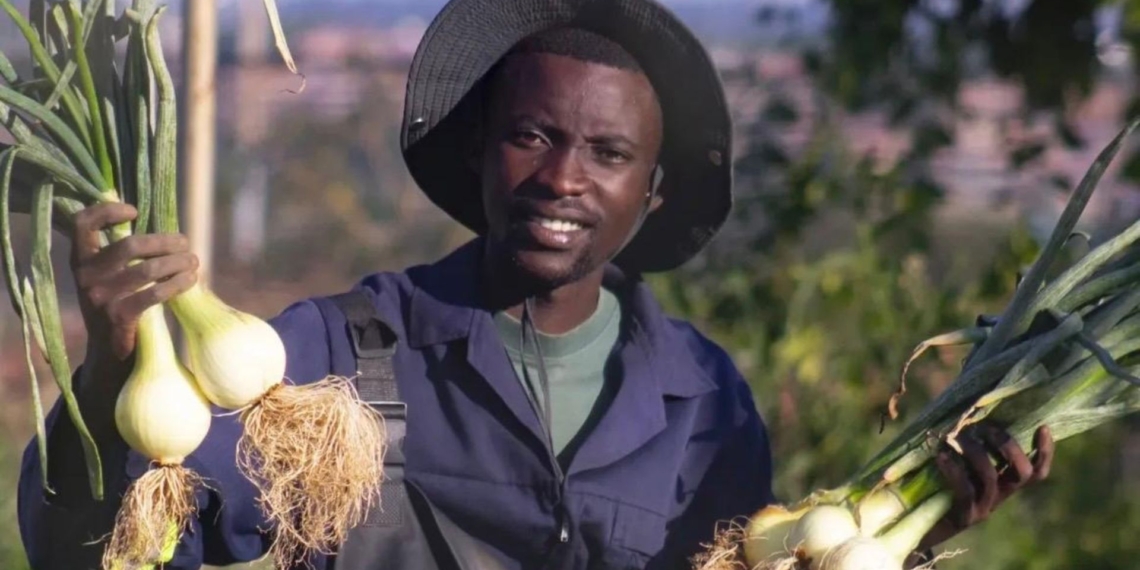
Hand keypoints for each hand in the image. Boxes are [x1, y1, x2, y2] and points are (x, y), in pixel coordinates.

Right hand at [71, 203, 197, 364]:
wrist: (109, 355)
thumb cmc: (117, 307)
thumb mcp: (108, 279)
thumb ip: (121, 255)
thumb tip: (157, 226)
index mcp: (81, 261)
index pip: (82, 224)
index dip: (106, 211)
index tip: (134, 211)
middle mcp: (86, 277)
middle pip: (130, 245)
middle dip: (166, 242)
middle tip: (186, 245)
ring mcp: (100, 298)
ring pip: (148, 268)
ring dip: (178, 262)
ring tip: (194, 262)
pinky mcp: (118, 317)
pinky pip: (155, 293)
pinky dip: (178, 283)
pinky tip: (190, 280)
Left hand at [916, 423, 1053, 552]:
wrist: (918, 521)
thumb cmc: (935, 482)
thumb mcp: (958, 462)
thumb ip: (969, 440)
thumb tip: (967, 405)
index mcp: (1003, 482)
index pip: (1036, 471)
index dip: (1045, 452)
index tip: (1043, 427)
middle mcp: (999, 495)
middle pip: (1023, 473)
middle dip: (1007, 445)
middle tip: (985, 427)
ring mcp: (983, 508)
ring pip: (990, 477)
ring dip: (974, 452)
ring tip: (953, 438)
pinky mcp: (964, 517)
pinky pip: (965, 491)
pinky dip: (954, 470)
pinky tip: (940, 456)